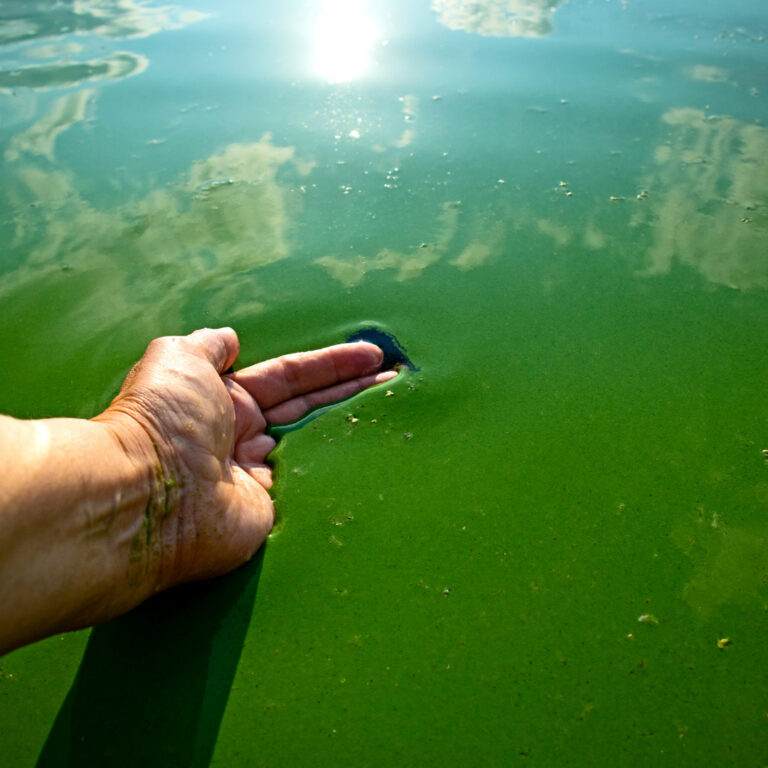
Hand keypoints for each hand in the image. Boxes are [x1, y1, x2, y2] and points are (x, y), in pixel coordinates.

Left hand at [97, 328, 395, 595]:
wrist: (149, 496)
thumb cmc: (163, 419)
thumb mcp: (178, 359)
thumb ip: (207, 345)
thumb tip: (228, 337)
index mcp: (224, 399)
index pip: (290, 377)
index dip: (331, 365)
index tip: (372, 355)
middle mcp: (243, 435)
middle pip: (310, 407)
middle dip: (353, 391)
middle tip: (396, 378)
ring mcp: (258, 476)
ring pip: (315, 445)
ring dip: (352, 426)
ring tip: (395, 408)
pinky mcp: (270, 511)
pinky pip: (312, 484)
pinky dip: (340, 471)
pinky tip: (373, 457)